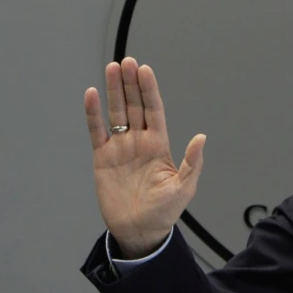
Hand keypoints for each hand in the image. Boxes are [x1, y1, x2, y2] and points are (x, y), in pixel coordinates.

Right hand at [84, 57, 205, 258]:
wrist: (138, 231)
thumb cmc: (164, 212)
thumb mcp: (183, 189)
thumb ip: (191, 163)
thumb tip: (201, 138)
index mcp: (159, 144)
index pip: (154, 110)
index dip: (149, 90)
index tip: (144, 70)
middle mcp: (139, 141)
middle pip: (134, 105)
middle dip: (130, 83)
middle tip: (126, 61)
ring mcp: (120, 147)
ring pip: (116, 112)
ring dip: (113, 91)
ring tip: (111, 68)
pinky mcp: (103, 157)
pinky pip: (97, 131)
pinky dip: (92, 113)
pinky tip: (91, 94)